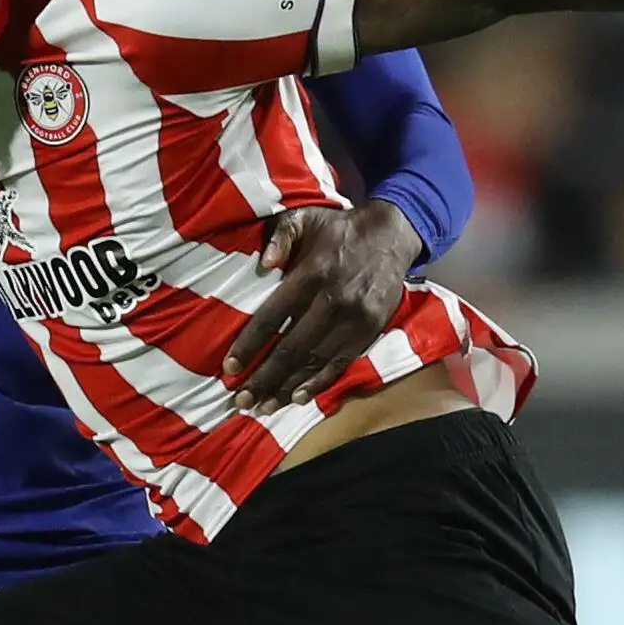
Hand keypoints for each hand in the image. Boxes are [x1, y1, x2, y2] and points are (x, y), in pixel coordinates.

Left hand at [222, 201, 422, 413]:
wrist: (393, 235)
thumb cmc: (339, 229)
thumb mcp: (306, 217)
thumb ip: (281, 235)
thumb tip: (263, 262)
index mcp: (313, 274)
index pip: (273, 317)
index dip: (250, 345)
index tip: (230, 368)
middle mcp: (333, 301)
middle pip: (292, 349)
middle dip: (264, 378)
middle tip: (241, 400)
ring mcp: (355, 320)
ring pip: (315, 362)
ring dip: (287, 388)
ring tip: (263, 407)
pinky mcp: (370, 331)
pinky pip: (340, 364)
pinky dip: (318, 384)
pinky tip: (297, 399)